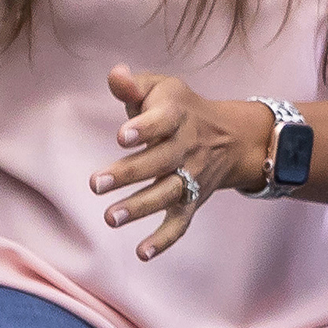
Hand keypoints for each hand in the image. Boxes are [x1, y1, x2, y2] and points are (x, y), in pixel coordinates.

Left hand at [94, 73, 267, 258]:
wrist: (232, 136)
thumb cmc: (180, 109)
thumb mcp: (162, 89)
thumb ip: (133, 85)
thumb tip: (115, 74)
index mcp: (177, 116)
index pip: (162, 122)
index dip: (143, 128)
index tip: (122, 136)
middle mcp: (187, 148)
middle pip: (159, 161)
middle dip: (129, 173)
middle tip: (96, 183)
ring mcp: (191, 177)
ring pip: (167, 194)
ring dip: (140, 207)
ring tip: (110, 218)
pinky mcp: (193, 201)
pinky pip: (181, 223)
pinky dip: (164, 240)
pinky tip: (141, 253)